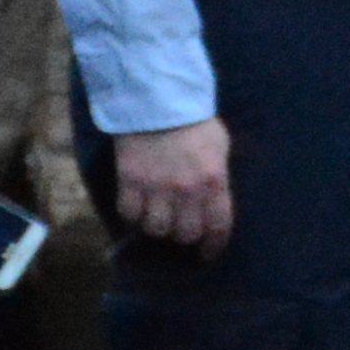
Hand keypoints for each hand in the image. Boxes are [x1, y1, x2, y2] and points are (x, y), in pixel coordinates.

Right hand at [111, 117, 234, 258]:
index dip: (213, 245)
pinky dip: (133, 214)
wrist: (156, 97)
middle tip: (179, 224)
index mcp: (213, 180)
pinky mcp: (130, 181)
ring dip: (158, 225)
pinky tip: (137, 204)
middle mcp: (186, 190)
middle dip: (184, 233)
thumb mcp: (219, 145)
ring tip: (157, 214)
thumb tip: (215, 200)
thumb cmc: (193, 119)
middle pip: (185, 234)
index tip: (207, 252)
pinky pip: (129, 214)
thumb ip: (218, 176)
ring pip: (156, 229)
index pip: (217, 227)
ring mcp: (156, 187)